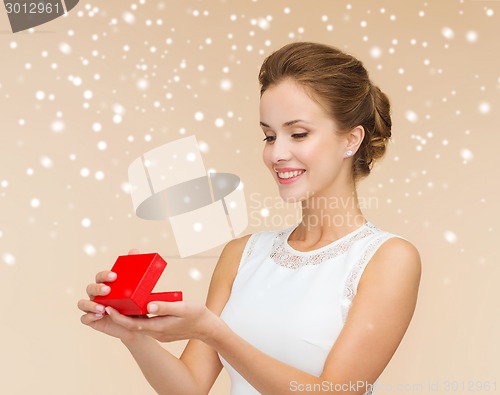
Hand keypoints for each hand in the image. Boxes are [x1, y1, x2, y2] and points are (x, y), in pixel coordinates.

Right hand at [77, 249, 142, 340]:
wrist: (134, 323)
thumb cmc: (134, 303)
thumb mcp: (136, 288)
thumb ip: (135, 270)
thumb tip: (134, 250)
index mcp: (105, 285)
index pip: (100, 276)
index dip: (104, 275)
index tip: (114, 276)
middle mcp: (96, 295)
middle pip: (90, 288)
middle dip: (97, 288)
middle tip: (108, 290)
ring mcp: (92, 308)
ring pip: (83, 303)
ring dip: (91, 304)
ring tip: (103, 307)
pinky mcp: (91, 320)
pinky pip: (84, 318)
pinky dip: (90, 316)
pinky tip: (100, 315)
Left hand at [104, 300, 218, 343]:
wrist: (208, 328)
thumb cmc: (197, 315)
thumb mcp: (182, 308)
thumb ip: (165, 307)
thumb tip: (148, 305)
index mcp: (159, 327)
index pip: (132, 324)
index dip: (118, 317)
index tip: (108, 308)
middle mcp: (156, 331)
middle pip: (132, 325)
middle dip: (119, 316)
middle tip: (107, 304)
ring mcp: (160, 332)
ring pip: (139, 324)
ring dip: (128, 316)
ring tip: (118, 303)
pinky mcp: (163, 329)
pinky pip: (146, 323)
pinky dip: (138, 316)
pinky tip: (137, 307)